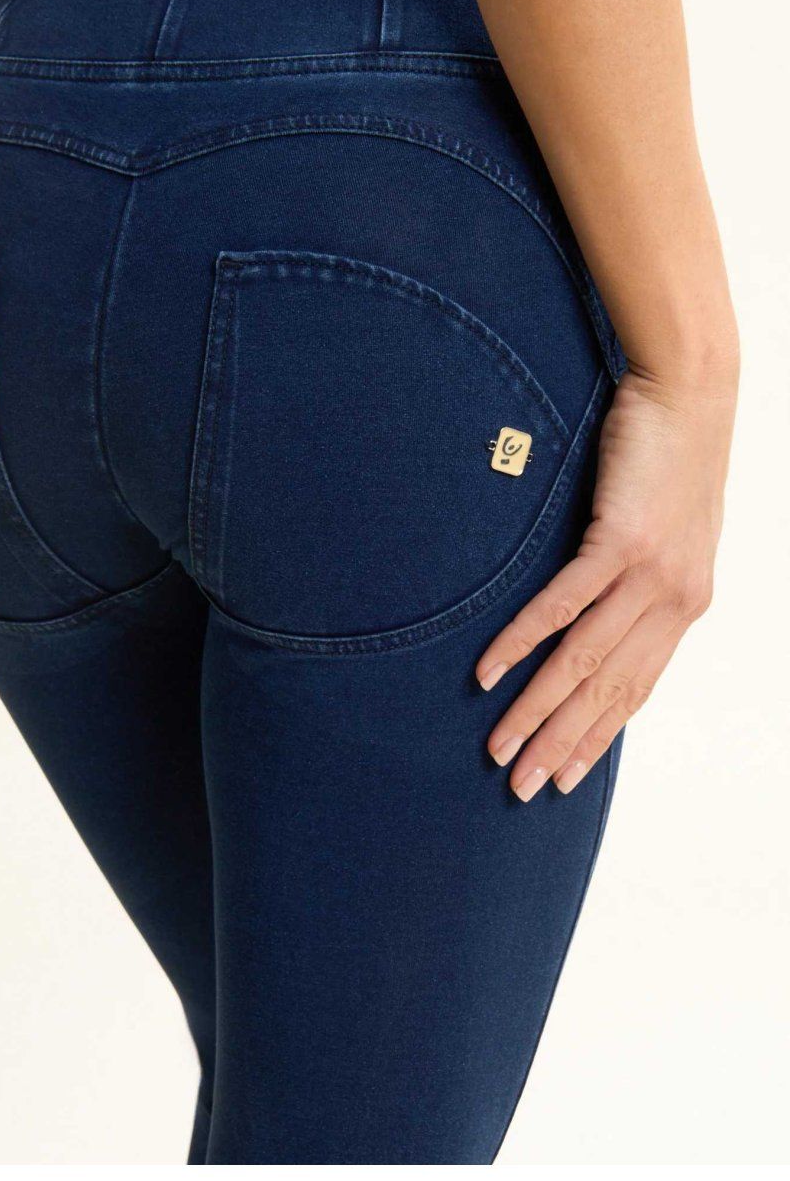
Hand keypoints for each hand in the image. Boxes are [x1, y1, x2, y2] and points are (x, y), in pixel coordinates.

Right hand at [476, 361, 736, 799]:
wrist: (690, 393)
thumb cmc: (670, 456)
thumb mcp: (666, 530)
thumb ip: (639, 579)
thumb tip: (596, 611)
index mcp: (686, 604)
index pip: (636, 689)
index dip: (596, 738)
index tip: (561, 779)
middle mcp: (675, 600)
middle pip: (608, 690)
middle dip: (561, 744)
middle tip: (519, 787)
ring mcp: (650, 574)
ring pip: (584, 661)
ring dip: (537, 710)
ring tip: (500, 746)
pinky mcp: (621, 539)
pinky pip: (564, 605)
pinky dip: (523, 643)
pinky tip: (490, 672)